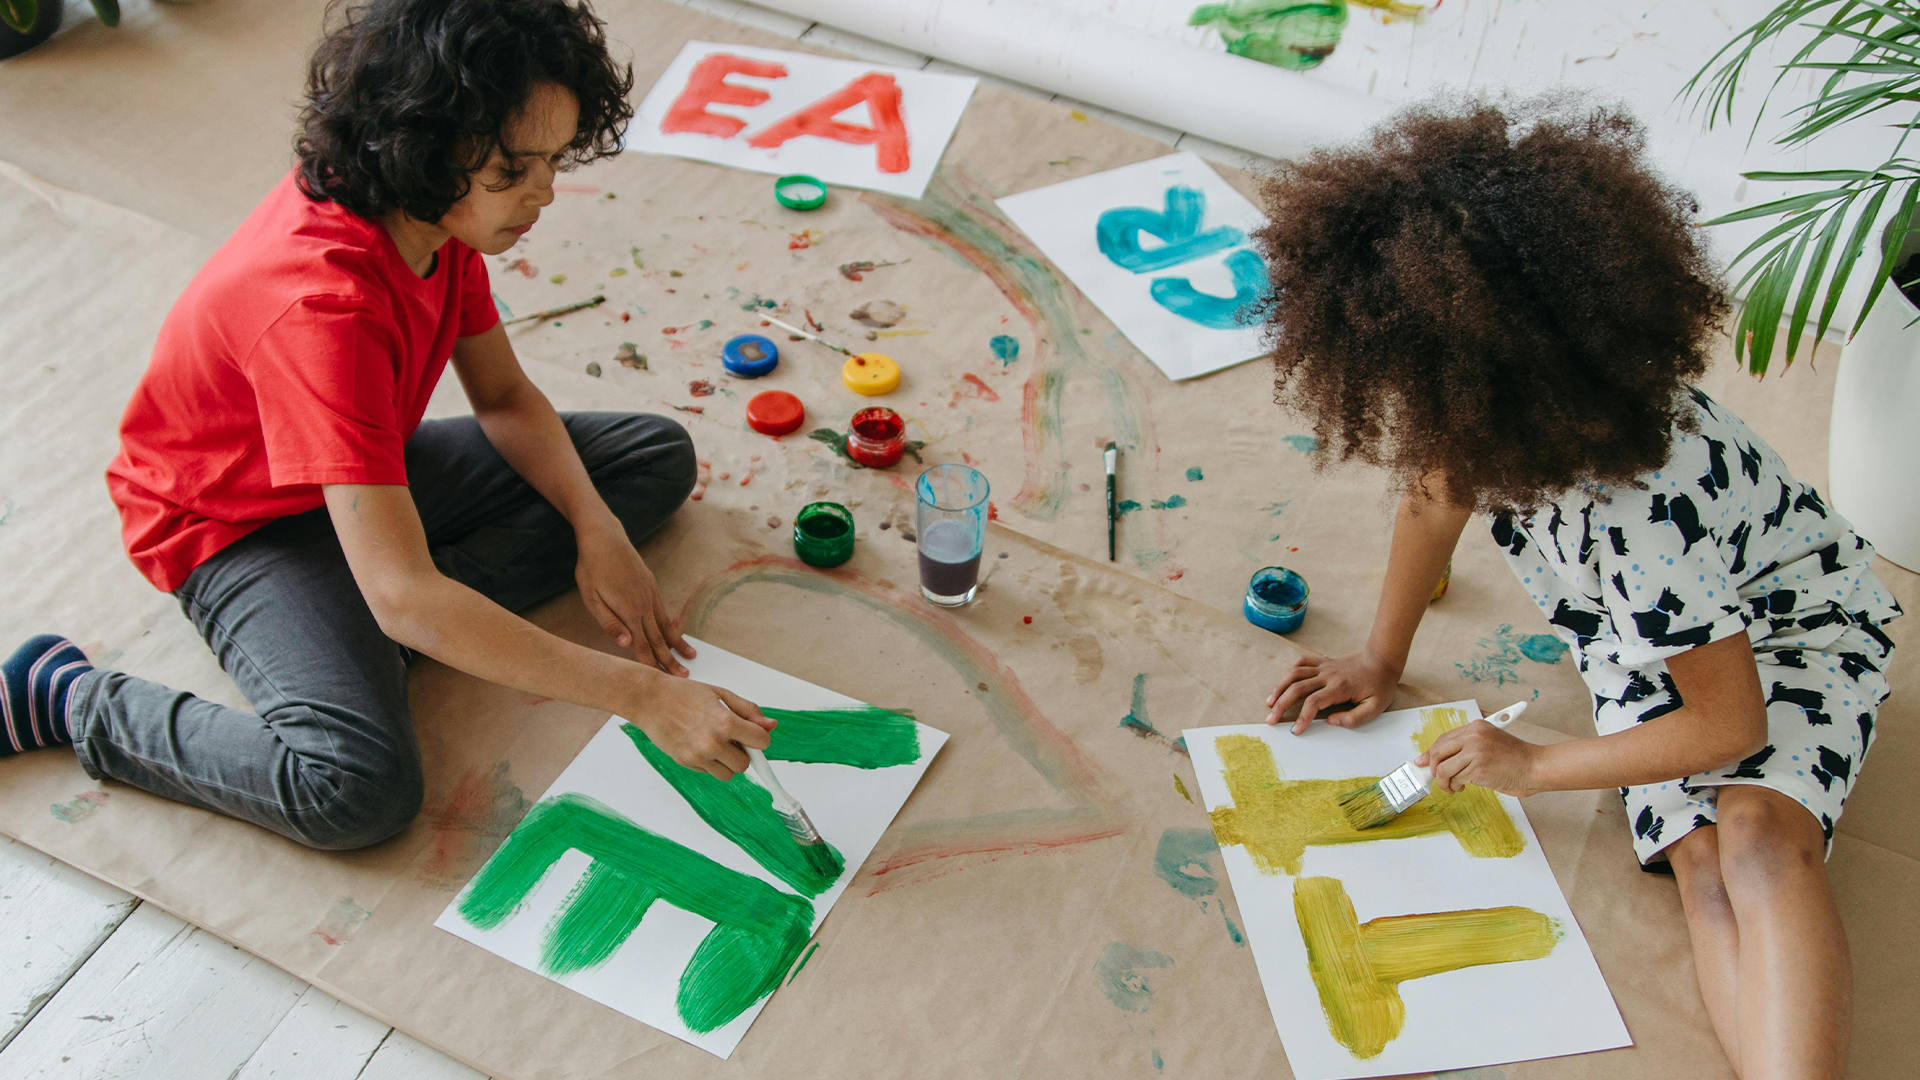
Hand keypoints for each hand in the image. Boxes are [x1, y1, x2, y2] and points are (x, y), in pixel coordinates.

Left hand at [574, 516, 693, 675]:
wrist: (605, 537)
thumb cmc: (592, 568)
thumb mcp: (591, 598)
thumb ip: (609, 623)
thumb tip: (625, 644)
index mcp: (629, 612)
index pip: (642, 645)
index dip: (652, 665)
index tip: (663, 682)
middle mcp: (644, 605)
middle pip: (659, 639)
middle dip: (671, 660)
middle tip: (685, 678)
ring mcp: (650, 595)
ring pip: (666, 626)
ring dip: (678, 644)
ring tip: (691, 656)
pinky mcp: (651, 586)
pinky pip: (664, 612)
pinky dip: (672, 626)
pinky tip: (676, 632)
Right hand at [635, 674, 774, 779]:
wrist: (650, 700)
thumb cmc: (684, 694)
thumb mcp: (721, 695)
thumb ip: (748, 711)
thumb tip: (771, 725)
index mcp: (726, 722)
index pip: (762, 743)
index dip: (759, 738)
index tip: (752, 734)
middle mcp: (713, 743)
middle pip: (745, 764)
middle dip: (742, 752)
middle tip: (730, 737)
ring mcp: (698, 756)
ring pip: (728, 774)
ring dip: (727, 762)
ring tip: (715, 742)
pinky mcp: (685, 762)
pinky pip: (710, 772)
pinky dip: (710, 763)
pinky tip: (699, 744)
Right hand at [1266, 649, 1398, 732]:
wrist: (1382, 661)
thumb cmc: (1380, 686)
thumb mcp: (1375, 707)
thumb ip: (1354, 718)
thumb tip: (1331, 722)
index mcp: (1340, 687)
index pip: (1314, 702)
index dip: (1302, 717)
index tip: (1296, 730)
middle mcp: (1328, 675)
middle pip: (1297, 688)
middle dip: (1281, 705)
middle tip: (1271, 720)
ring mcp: (1324, 667)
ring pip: (1294, 674)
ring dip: (1279, 688)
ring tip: (1270, 702)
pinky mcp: (1323, 662)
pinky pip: (1301, 662)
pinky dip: (1289, 672)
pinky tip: (1283, 683)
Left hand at [1417, 721, 1539, 796]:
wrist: (1536, 767)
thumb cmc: (1515, 758)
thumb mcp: (1488, 744)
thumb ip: (1464, 748)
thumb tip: (1432, 758)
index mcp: (1476, 726)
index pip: (1443, 739)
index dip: (1430, 753)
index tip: (1423, 762)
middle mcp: (1474, 736)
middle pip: (1437, 752)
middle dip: (1433, 768)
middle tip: (1438, 777)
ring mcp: (1475, 752)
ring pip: (1443, 769)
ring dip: (1445, 782)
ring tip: (1454, 786)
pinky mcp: (1478, 769)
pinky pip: (1455, 780)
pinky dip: (1456, 787)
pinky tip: (1464, 787)